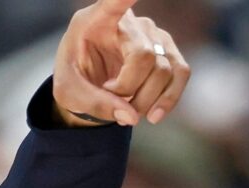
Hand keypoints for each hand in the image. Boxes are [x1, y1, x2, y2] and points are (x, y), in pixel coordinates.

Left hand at [53, 0, 189, 127]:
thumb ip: (93, 102)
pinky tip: (154, 114)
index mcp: (95, 20)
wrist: (88, 83)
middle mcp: (128, 22)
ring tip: (127, 110)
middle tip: (110, 99)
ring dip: (146, 100)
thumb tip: (131, 116)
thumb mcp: (68, 93)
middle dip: (128, 90)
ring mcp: (151, 34)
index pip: (114, 1)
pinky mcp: (166, 50)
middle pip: (143, 56)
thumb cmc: (74, 78)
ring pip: (164, 69)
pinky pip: (180, 73)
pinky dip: (169, 99)